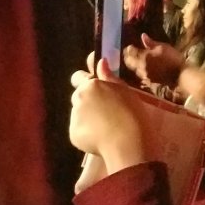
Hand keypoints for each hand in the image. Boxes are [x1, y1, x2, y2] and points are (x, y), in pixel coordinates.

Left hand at [70, 58, 147, 174]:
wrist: (127, 142)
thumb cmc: (132, 114)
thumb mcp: (125, 91)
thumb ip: (109, 76)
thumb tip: (101, 62)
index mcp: (90, 85)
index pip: (78, 77)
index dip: (87, 83)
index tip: (98, 92)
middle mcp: (78, 98)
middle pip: (78, 96)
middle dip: (87, 101)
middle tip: (105, 112)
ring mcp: (74, 116)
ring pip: (78, 114)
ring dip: (87, 117)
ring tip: (105, 127)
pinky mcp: (73, 134)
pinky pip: (78, 130)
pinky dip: (86, 133)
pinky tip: (101, 137)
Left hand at [123, 33, 184, 87]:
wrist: (179, 75)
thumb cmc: (172, 59)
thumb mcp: (163, 47)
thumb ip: (151, 43)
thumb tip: (143, 36)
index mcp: (143, 57)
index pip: (130, 52)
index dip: (129, 48)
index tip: (130, 46)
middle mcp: (140, 67)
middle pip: (129, 62)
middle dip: (128, 57)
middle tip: (129, 53)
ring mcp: (144, 75)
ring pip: (134, 69)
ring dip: (133, 64)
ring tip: (135, 60)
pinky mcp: (149, 81)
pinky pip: (140, 75)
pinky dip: (139, 70)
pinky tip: (143, 68)